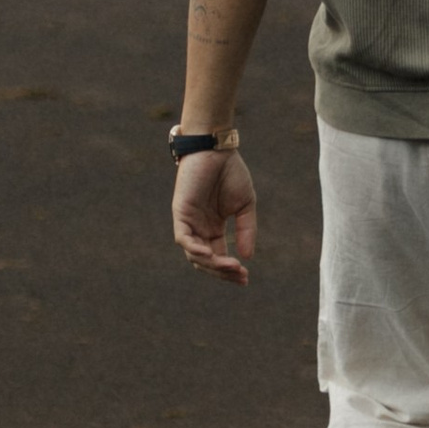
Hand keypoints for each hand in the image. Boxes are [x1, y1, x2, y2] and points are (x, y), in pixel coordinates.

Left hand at [173, 146, 257, 283]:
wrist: (217, 149)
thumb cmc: (230, 173)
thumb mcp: (245, 206)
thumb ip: (246, 230)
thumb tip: (248, 257)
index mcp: (213, 228)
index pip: (218, 257)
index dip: (230, 271)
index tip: (246, 278)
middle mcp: (199, 229)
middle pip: (206, 262)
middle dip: (223, 272)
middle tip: (240, 275)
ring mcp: (188, 222)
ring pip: (194, 255)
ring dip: (212, 264)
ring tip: (231, 266)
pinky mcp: (180, 213)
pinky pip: (183, 239)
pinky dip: (195, 250)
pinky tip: (210, 255)